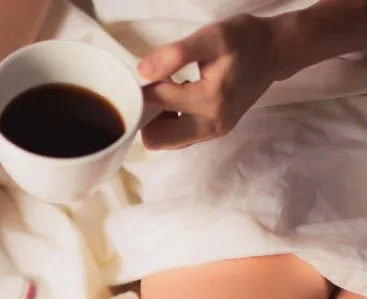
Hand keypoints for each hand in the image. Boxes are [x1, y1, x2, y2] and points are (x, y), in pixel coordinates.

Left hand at [137, 14, 277, 149]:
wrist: (276, 51)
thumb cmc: (245, 39)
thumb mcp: (211, 37)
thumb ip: (175, 55)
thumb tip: (142, 72)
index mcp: (208, 100)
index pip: (155, 103)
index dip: (143, 87)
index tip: (149, 72)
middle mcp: (210, 125)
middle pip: (156, 138)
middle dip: (147, 115)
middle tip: (155, 88)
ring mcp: (213, 132)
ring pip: (165, 141)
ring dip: (158, 120)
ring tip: (168, 91)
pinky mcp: (213, 132)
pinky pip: (179, 138)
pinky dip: (170, 122)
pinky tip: (177, 99)